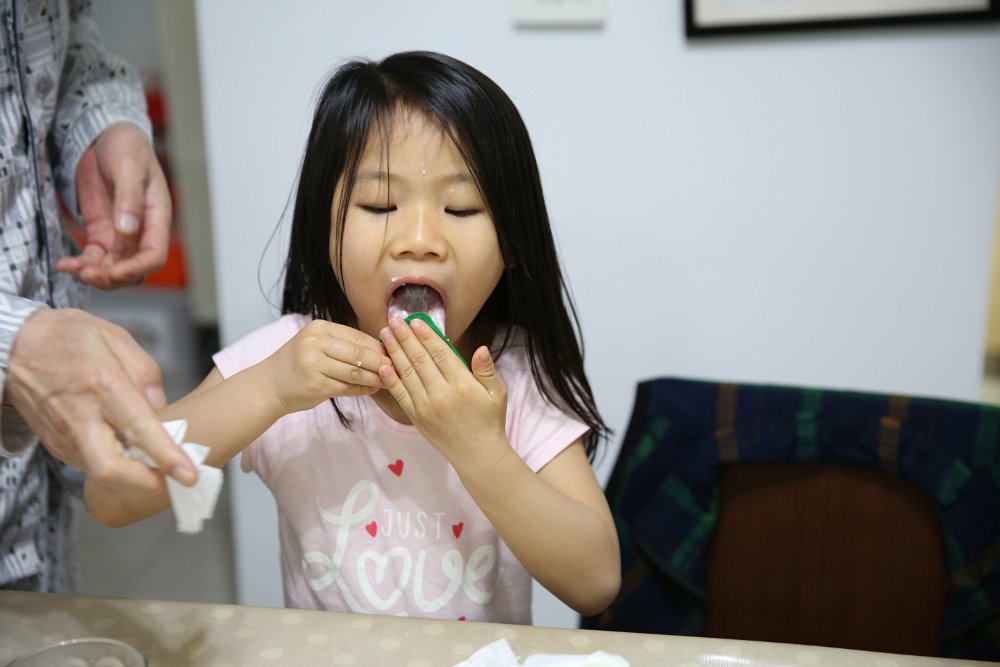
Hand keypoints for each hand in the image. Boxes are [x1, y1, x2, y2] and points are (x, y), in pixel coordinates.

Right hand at [4, 308, 196, 490]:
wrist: (13, 346)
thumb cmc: (67, 338)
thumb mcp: (114, 337)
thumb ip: (145, 373)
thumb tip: (161, 408)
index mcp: (101, 386)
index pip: (138, 429)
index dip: (165, 457)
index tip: (188, 474)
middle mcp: (79, 418)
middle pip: (110, 471)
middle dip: (146, 483)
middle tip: (173, 480)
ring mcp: (64, 437)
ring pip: (101, 473)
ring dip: (134, 475)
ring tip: (157, 461)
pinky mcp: (56, 445)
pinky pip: (92, 464)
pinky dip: (117, 464)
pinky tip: (131, 450)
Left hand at [56, 122, 170, 289]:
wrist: (108, 137)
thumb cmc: (127, 148)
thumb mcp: (129, 168)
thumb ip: (129, 198)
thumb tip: (127, 229)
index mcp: (157, 218)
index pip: (154, 254)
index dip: (136, 268)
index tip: (113, 271)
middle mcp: (142, 232)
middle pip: (134, 270)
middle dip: (112, 277)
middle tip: (88, 273)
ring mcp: (121, 235)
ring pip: (113, 269)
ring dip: (94, 274)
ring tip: (72, 268)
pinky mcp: (102, 233)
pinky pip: (94, 258)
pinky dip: (81, 265)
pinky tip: (66, 264)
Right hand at [264, 319, 390, 414]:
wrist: (270, 385)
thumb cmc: (299, 363)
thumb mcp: (316, 344)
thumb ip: (344, 344)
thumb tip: (383, 348)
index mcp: (319, 328)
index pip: (357, 336)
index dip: (379, 346)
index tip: (395, 353)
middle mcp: (315, 344)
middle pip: (359, 353)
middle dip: (382, 362)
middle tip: (398, 368)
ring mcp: (314, 365)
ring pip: (356, 372)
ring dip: (377, 378)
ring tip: (391, 380)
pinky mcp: (316, 386)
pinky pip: (348, 388)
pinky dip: (364, 389)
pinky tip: (374, 389)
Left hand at [378, 317, 508, 469]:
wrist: (477, 455)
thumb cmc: (490, 420)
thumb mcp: (497, 393)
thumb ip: (486, 370)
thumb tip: (480, 348)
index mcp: (462, 384)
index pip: (440, 353)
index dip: (426, 335)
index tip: (415, 320)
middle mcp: (441, 393)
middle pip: (419, 359)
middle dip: (405, 338)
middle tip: (393, 321)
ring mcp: (426, 406)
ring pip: (407, 373)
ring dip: (394, 352)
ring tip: (385, 335)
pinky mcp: (416, 417)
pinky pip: (400, 394)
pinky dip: (390, 379)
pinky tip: (383, 364)